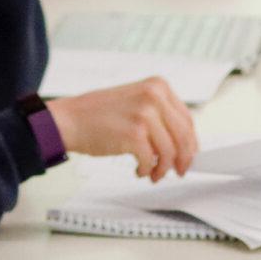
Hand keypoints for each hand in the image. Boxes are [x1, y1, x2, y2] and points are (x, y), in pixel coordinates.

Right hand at [44, 78, 199, 181]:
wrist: (70, 119)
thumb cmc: (98, 114)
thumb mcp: (136, 101)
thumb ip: (159, 115)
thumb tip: (181, 141)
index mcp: (158, 86)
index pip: (187, 119)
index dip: (191, 142)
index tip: (189, 155)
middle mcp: (154, 96)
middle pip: (184, 136)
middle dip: (183, 159)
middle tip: (178, 171)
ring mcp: (145, 114)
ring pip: (170, 151)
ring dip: (163, 169)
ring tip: (153, 173)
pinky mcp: (134, 134)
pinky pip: (152, 161)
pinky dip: (148, 171)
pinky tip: (139, 170)